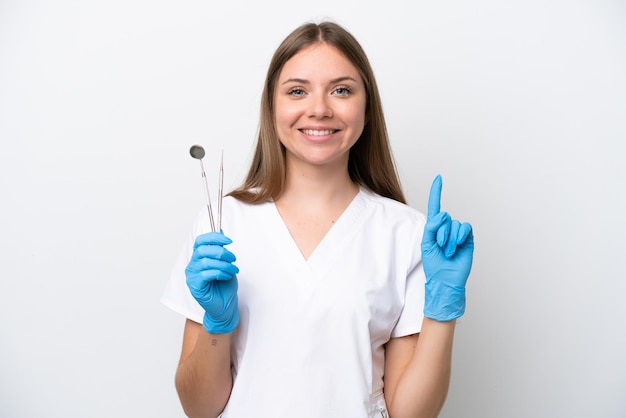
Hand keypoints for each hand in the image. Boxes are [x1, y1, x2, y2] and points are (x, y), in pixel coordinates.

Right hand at [185, 231, 239, 332]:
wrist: (225, 306)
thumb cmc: (224, 285)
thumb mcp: (225, 263)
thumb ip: (221, 249)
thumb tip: (221, 231)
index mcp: (198, 258)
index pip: (200, 241)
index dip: (214, 237)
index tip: (228, 240)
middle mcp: (192, 265)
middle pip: (203, 250)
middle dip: (221, 252)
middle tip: (233, 259)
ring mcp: (192, 276)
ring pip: (206, 262)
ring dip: (224, 264)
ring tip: (233, 270)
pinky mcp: (195, 286)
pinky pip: (206, 274)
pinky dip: (219, 273)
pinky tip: (226, 276)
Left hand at [421, 175, 473, 320]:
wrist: (445, 279)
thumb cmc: (434, 264)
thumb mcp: (426, 243)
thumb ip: (430, 227)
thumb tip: (442, 215)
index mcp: (434, 228)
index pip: (436, 207)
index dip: (436, 192)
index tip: (438, 178)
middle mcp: (447, 228)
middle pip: (444, 218)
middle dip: (440, 232)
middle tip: (440, 247)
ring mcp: (458, 233)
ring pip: (454, 223)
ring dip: (449, 238)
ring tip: (448, 251)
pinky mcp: (468, 238)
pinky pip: (465, 227)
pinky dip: (460, 234)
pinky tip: (458, 245)